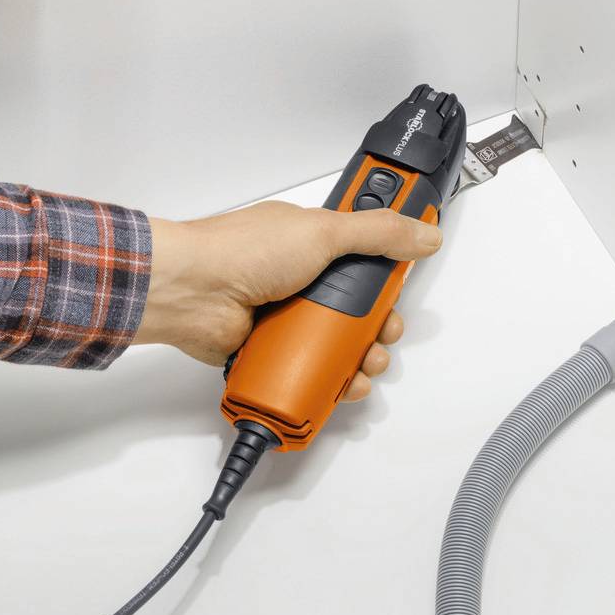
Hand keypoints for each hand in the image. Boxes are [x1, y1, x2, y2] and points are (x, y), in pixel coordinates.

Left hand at [136, 201, 442, 401]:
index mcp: (312, 242)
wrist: (192, 292)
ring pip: (339, 342)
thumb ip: (377, 232)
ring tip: (367, 364)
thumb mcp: (322, 231)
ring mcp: (286, 315)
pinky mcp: (273, 348)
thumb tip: (422, 233)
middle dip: (381, 323)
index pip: (364, 255)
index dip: (388, 270)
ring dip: (362, 356)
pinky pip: (311, 367)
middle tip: (387, 330)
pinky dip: (331, 378)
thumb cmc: (244, 251)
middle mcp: (301, 278)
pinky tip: (344, 383)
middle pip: (358, 307)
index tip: (406, 281)